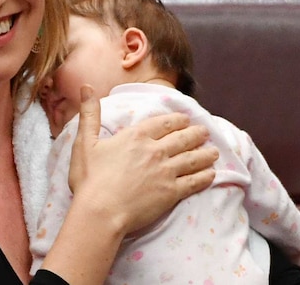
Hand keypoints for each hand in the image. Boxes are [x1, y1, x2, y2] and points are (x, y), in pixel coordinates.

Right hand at [69, 85, 217, 234]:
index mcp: (136, 136)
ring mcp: (166, 172)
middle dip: (196, 134)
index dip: (176, 120)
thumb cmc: (90, 179)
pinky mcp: (171, 193)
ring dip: (205, 154)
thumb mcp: (85, 142)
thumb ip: (89, 114)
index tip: (186, 119)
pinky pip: (194, 182)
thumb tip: (86, 87)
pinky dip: (205, 177)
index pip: (163, 123)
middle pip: (182, 138)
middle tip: (205, 132)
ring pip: (192, 159)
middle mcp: (155, 150)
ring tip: (214, 152)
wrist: (101, 212)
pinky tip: (212, 174)